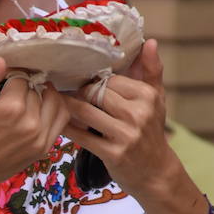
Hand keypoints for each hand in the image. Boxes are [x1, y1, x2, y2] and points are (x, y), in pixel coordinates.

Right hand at [0, 57, 69, 206]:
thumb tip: (2, 61)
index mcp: (9, 109)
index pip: (22, 78)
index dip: (11, 76)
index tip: (2, 82)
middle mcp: (30, 123)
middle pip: (38, 89)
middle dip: (26, 87)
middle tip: (10, 93)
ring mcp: (39, 138)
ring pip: (55, 101)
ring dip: (44, 95)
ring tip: (28, 98)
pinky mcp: (43, 149)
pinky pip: (61, 121)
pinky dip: (54, 110)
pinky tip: (40, 109)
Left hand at [62, 40, 168, 200]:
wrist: (155, 172)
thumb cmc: (151, 131)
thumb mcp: (156, 100)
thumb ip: (151, 70)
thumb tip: (149, 41)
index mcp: (147, 96)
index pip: (110, 79)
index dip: (93, 79)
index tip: (79, 78)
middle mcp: (138, 114)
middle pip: (96, 93)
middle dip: (79, 91)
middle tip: (62, 87)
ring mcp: (125, 135)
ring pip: (86, 112)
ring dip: (69, 106)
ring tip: (57, 101)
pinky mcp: (113, 153)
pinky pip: (82, 136)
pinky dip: (68, 128)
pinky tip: (60, 123)